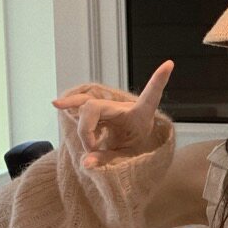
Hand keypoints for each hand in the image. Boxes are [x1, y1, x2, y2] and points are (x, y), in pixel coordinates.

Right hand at [52, 60, 173, 168]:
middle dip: (85, 130)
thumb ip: (107, 160)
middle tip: (92, 149)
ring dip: (82, 128)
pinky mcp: (98, 106)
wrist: (129, 141)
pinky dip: (69, 105)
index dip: (159, 80)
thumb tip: (85, 163)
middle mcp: (124, 105)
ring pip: (85, 105)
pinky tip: (58, 104)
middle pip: (94, 108)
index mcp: (141, 114)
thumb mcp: (126, 157)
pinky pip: (79, 103)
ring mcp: (110, 104)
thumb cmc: (133, 145)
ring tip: (91, 146)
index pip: (151, 96)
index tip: (169, 64)